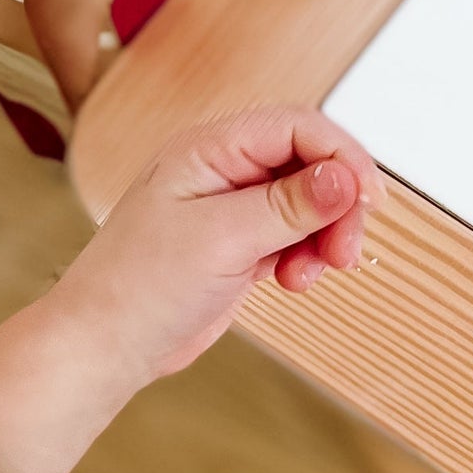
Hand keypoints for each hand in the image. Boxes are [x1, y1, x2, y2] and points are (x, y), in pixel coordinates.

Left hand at [57, 105, 383, 385]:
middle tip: (345, 249)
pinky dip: (305, 257)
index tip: (367, 199)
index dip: (340, 157)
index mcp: (208, 149)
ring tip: (308, 273)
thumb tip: (344, 178)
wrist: (106, 346)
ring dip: (323, 236)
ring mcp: (232, 208)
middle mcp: (222, 170)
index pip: (296, 127)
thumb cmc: (137, 288)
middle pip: (310, 164)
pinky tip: (292, 281)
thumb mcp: (222, 240)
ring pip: (308, 203)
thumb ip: (288, 206)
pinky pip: (294, 236)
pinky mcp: (239, 243)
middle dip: (337, 206)